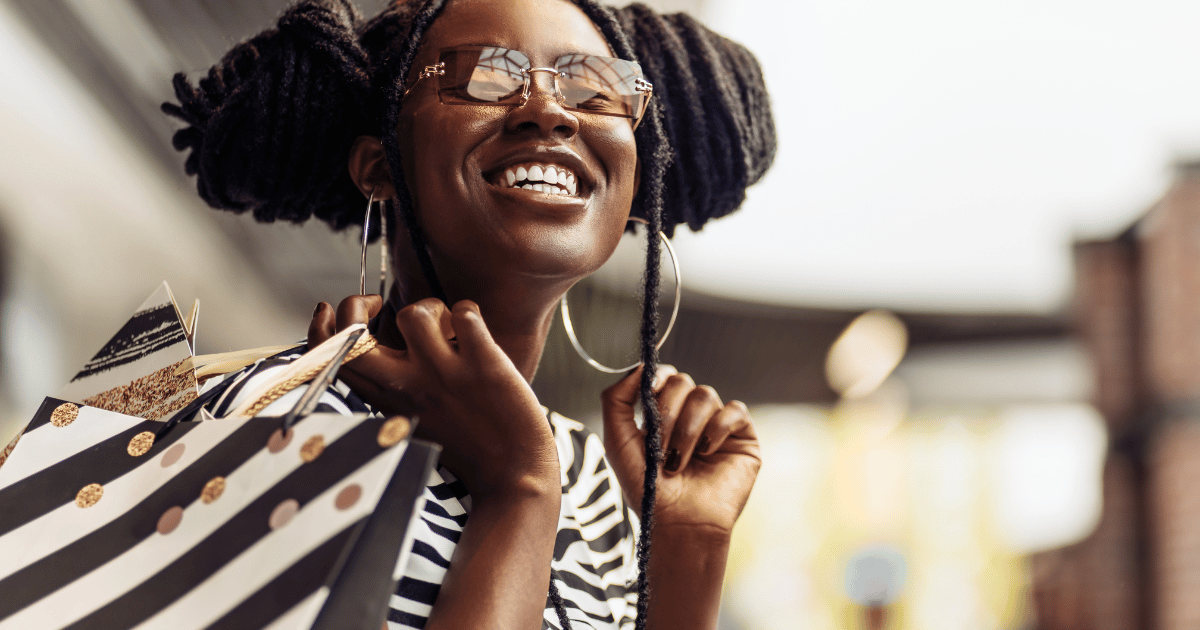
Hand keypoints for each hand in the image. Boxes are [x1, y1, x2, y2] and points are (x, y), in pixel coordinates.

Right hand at [309, 296, 559, 499]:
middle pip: (351, 336)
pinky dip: (470, 311)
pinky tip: (477, 331)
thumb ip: (394, 388)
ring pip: (414, 312)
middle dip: (353, 305)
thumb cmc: (467, 446)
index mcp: (387, 400)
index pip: (331, 358)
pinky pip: (465, 312)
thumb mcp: (413, 419)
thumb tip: (381, 347)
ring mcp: (444, 374)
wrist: (514, 475)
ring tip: (449, 328)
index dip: (320, 327)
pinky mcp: (482, 364)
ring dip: (431, 308)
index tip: (330, 309)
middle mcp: (408, 386)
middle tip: (378, 303)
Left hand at [602, 365, 760, 536]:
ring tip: (679, 461)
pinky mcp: (742, 438)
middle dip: (668, 413)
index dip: (657, 377)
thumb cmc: (647, 489)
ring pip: (705, 395)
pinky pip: (734, 410)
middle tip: (661, 449)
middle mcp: (691, 415)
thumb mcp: (617, 442)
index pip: (664, 376)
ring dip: (687, 428)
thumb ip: (617, 401)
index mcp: (663, 414)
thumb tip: (639, 367)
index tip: (649, 392)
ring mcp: (717, 426)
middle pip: (683, 382)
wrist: (679, 524)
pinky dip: (717, 429)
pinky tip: (706, 452)